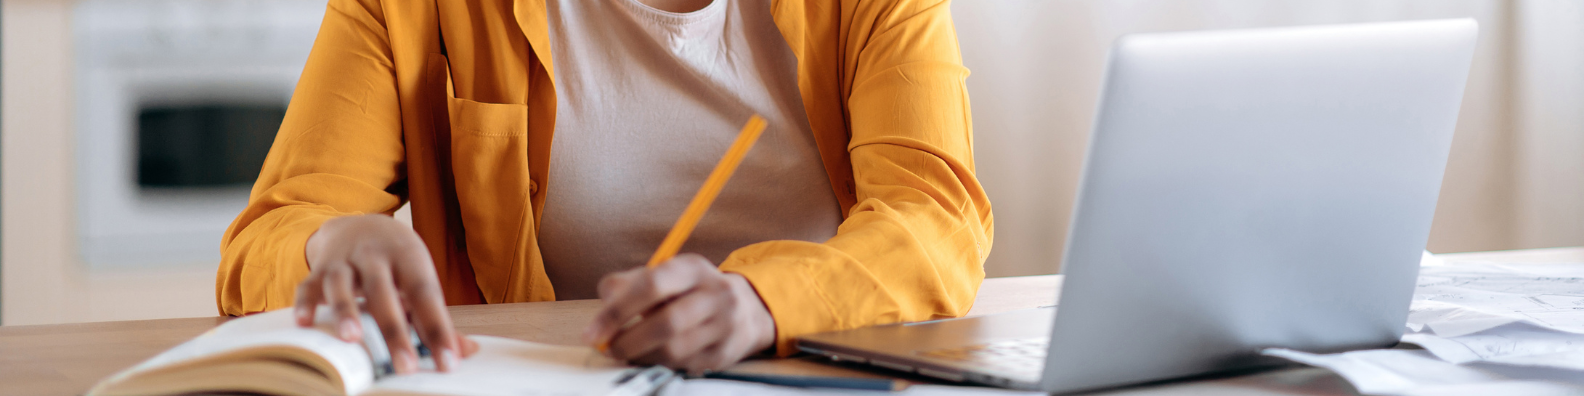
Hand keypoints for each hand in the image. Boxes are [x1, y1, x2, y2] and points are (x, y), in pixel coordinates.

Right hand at [294, 214, 477, 373]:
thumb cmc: (397, 262)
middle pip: (384, 292)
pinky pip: (308, 285)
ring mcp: (344, 261)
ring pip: (342, 284)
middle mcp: (376, 256)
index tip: (448, 362)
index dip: (438, 329)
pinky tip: (305, 324)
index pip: (426, 295)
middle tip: (406, 367)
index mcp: (409, 258)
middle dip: (394, 330)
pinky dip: (305, 303)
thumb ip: (436, 317)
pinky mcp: (318, 269)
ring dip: (345, 310)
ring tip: (352, 339)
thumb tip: (465, 352)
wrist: (361, 224)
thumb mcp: (419, 279)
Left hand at [582, 254, 776, 372]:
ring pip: (675, 349)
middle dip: (628, 341)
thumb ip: (630, 283)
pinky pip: (684, 365)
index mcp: (692, 268)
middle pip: (665, 323)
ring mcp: (725, 325)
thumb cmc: (691, 292)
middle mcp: (715, 293)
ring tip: (627, 353)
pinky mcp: (725, 352)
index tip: (593, 332)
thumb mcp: (665, 275)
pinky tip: (651, 357)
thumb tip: (606, 299)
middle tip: (608, 348)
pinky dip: (660, 364)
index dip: (617, 311)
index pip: (651, 285)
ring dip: (642, 356)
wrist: (746, 309)